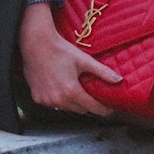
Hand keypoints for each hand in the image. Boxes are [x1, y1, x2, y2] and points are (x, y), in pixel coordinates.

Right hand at [17, 2, 121, 116]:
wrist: (35, 44)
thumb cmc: (59, 50)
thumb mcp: (83, 60)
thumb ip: (102, 72)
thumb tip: (118, 80)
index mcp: (71, 91)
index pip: (93, 108)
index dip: (103, 109)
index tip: (109, 109)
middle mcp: (58, 100)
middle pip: (80, 110)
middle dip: (88, 104)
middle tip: (92, 94)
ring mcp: (46, 101)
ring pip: (66, 108)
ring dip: (73, 102)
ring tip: (74, 88)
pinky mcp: (37, 98)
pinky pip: (53, 104)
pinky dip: (59, 99)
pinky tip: (59, 87)